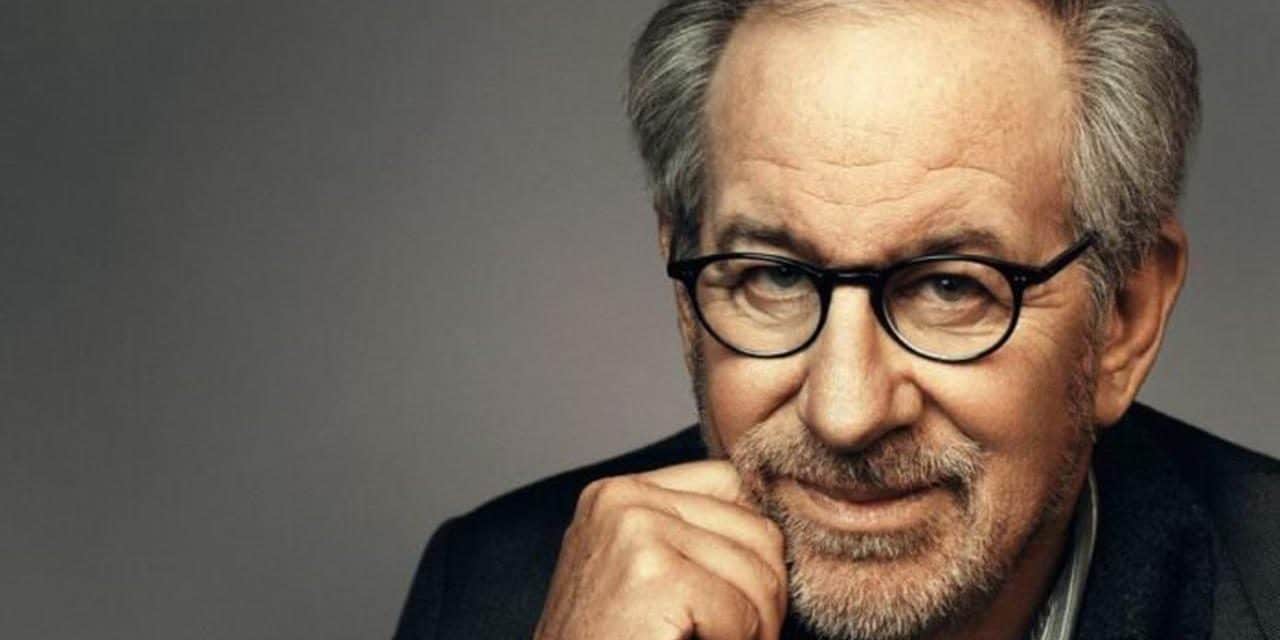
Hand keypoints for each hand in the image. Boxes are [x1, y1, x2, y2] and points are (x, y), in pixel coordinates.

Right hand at [533, 460, 786, 639]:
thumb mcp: (642, 575)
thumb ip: (691, 536)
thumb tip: (781, 526)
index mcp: (619, 493)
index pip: (733, 486)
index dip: (754, 546)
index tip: (742, 595)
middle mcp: (623, 498)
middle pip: (757, 528)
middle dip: (764, 593)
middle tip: (737, 635)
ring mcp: (635, 528)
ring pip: (760, 572)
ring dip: (757, 627)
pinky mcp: (651, 572)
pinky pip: (741, 610)